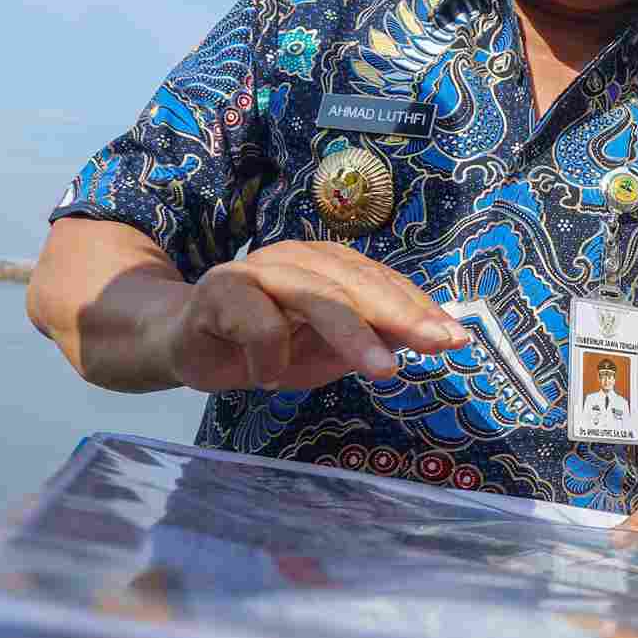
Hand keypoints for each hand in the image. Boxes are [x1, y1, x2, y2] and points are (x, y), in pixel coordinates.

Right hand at [153, 240, 466, 391]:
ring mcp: (256, 271)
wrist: (181, 341)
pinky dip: (271, 357)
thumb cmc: (262, 345)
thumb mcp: (325, 350)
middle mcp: (296, 259)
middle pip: (355, 283)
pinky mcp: (219, 293)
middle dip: (401, 315)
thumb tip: (429, 337)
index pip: (381, 282)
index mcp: (326, 266)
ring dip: (353, 333)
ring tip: (385, 370)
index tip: (456, 338)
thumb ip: (370, 340)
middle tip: (438, 345)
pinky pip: (257, 324)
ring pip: (314, 296)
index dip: (418, 308)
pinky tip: (270, 378)